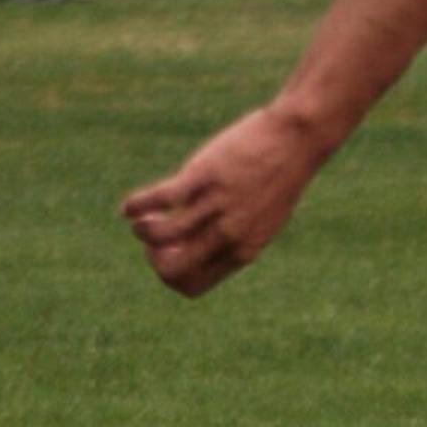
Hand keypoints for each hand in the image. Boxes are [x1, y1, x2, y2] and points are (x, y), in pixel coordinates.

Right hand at [122, 101, 332, 294]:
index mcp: (242, 251)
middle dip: (153, 259)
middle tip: (155, 237)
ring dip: (142, 230)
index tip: (170, 253)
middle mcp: (229, 234)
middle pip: (172, 270)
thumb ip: (234, 238)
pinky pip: (159, 199)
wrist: (297, 140)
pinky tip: (129, 206)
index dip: (170, 275)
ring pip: (160, 236)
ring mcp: (216, 206)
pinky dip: (136, 206)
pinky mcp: (204, 177)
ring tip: (143, 217)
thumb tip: (199, 248)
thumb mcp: (263, 220)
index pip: (192, 286)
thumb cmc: (278, 178)